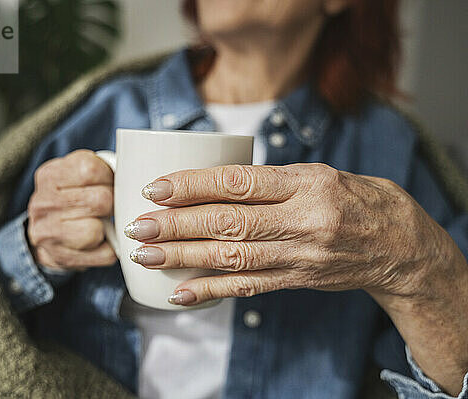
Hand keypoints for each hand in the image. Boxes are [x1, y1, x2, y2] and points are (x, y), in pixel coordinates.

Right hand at [27, 149, 116, 270]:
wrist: (45, 236)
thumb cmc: (70, 201)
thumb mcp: (76, 176)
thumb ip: (100, 169)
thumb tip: (131, 174)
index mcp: (50, 175)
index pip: (90, 170)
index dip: (109, 178)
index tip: (108, 184)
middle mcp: (43, 203)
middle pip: (99, 200)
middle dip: (111, 204)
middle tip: (108, 208)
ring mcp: (48, 232)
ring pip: (96, 230)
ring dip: (107, 228)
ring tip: (99, 224)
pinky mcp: (60, 257)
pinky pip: (104, 254)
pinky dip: (109, 249)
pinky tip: (98, 243)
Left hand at [126, 163, 449, 304]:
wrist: (395, 243)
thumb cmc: (348, 197)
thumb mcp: (312, 174)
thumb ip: (264, 180)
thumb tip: (205, 183)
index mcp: (303, 184)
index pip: (238, 183)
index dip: (193, 186)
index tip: (156, 189)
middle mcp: (300, 220)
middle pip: (228, 223)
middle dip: (177, 225)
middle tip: (138, 226)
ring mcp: (298, 255)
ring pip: (232, 257)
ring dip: (184, 258)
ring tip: (146, 256)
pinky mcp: (294, 280)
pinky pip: (248, 288)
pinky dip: (210, 292)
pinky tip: (179, 292)